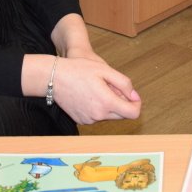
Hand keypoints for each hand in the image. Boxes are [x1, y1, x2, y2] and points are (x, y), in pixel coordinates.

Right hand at [23, 54, 141, 123]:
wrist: (54, 78)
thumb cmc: (79, 70)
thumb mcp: (105, 70)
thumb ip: (123, 84)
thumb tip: (134, 96)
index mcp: (107, 103)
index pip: (133, 113)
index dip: (136, 104)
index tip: (132, 95)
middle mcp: (98, 116)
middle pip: (122, 115)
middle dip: (122, 103)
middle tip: (112, 87)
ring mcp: (89, 120)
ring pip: (109, 115)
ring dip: (110, 105)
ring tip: (98, 88)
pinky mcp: (81, 121)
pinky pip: (97, 117)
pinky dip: (98, 108)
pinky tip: (89, 95)